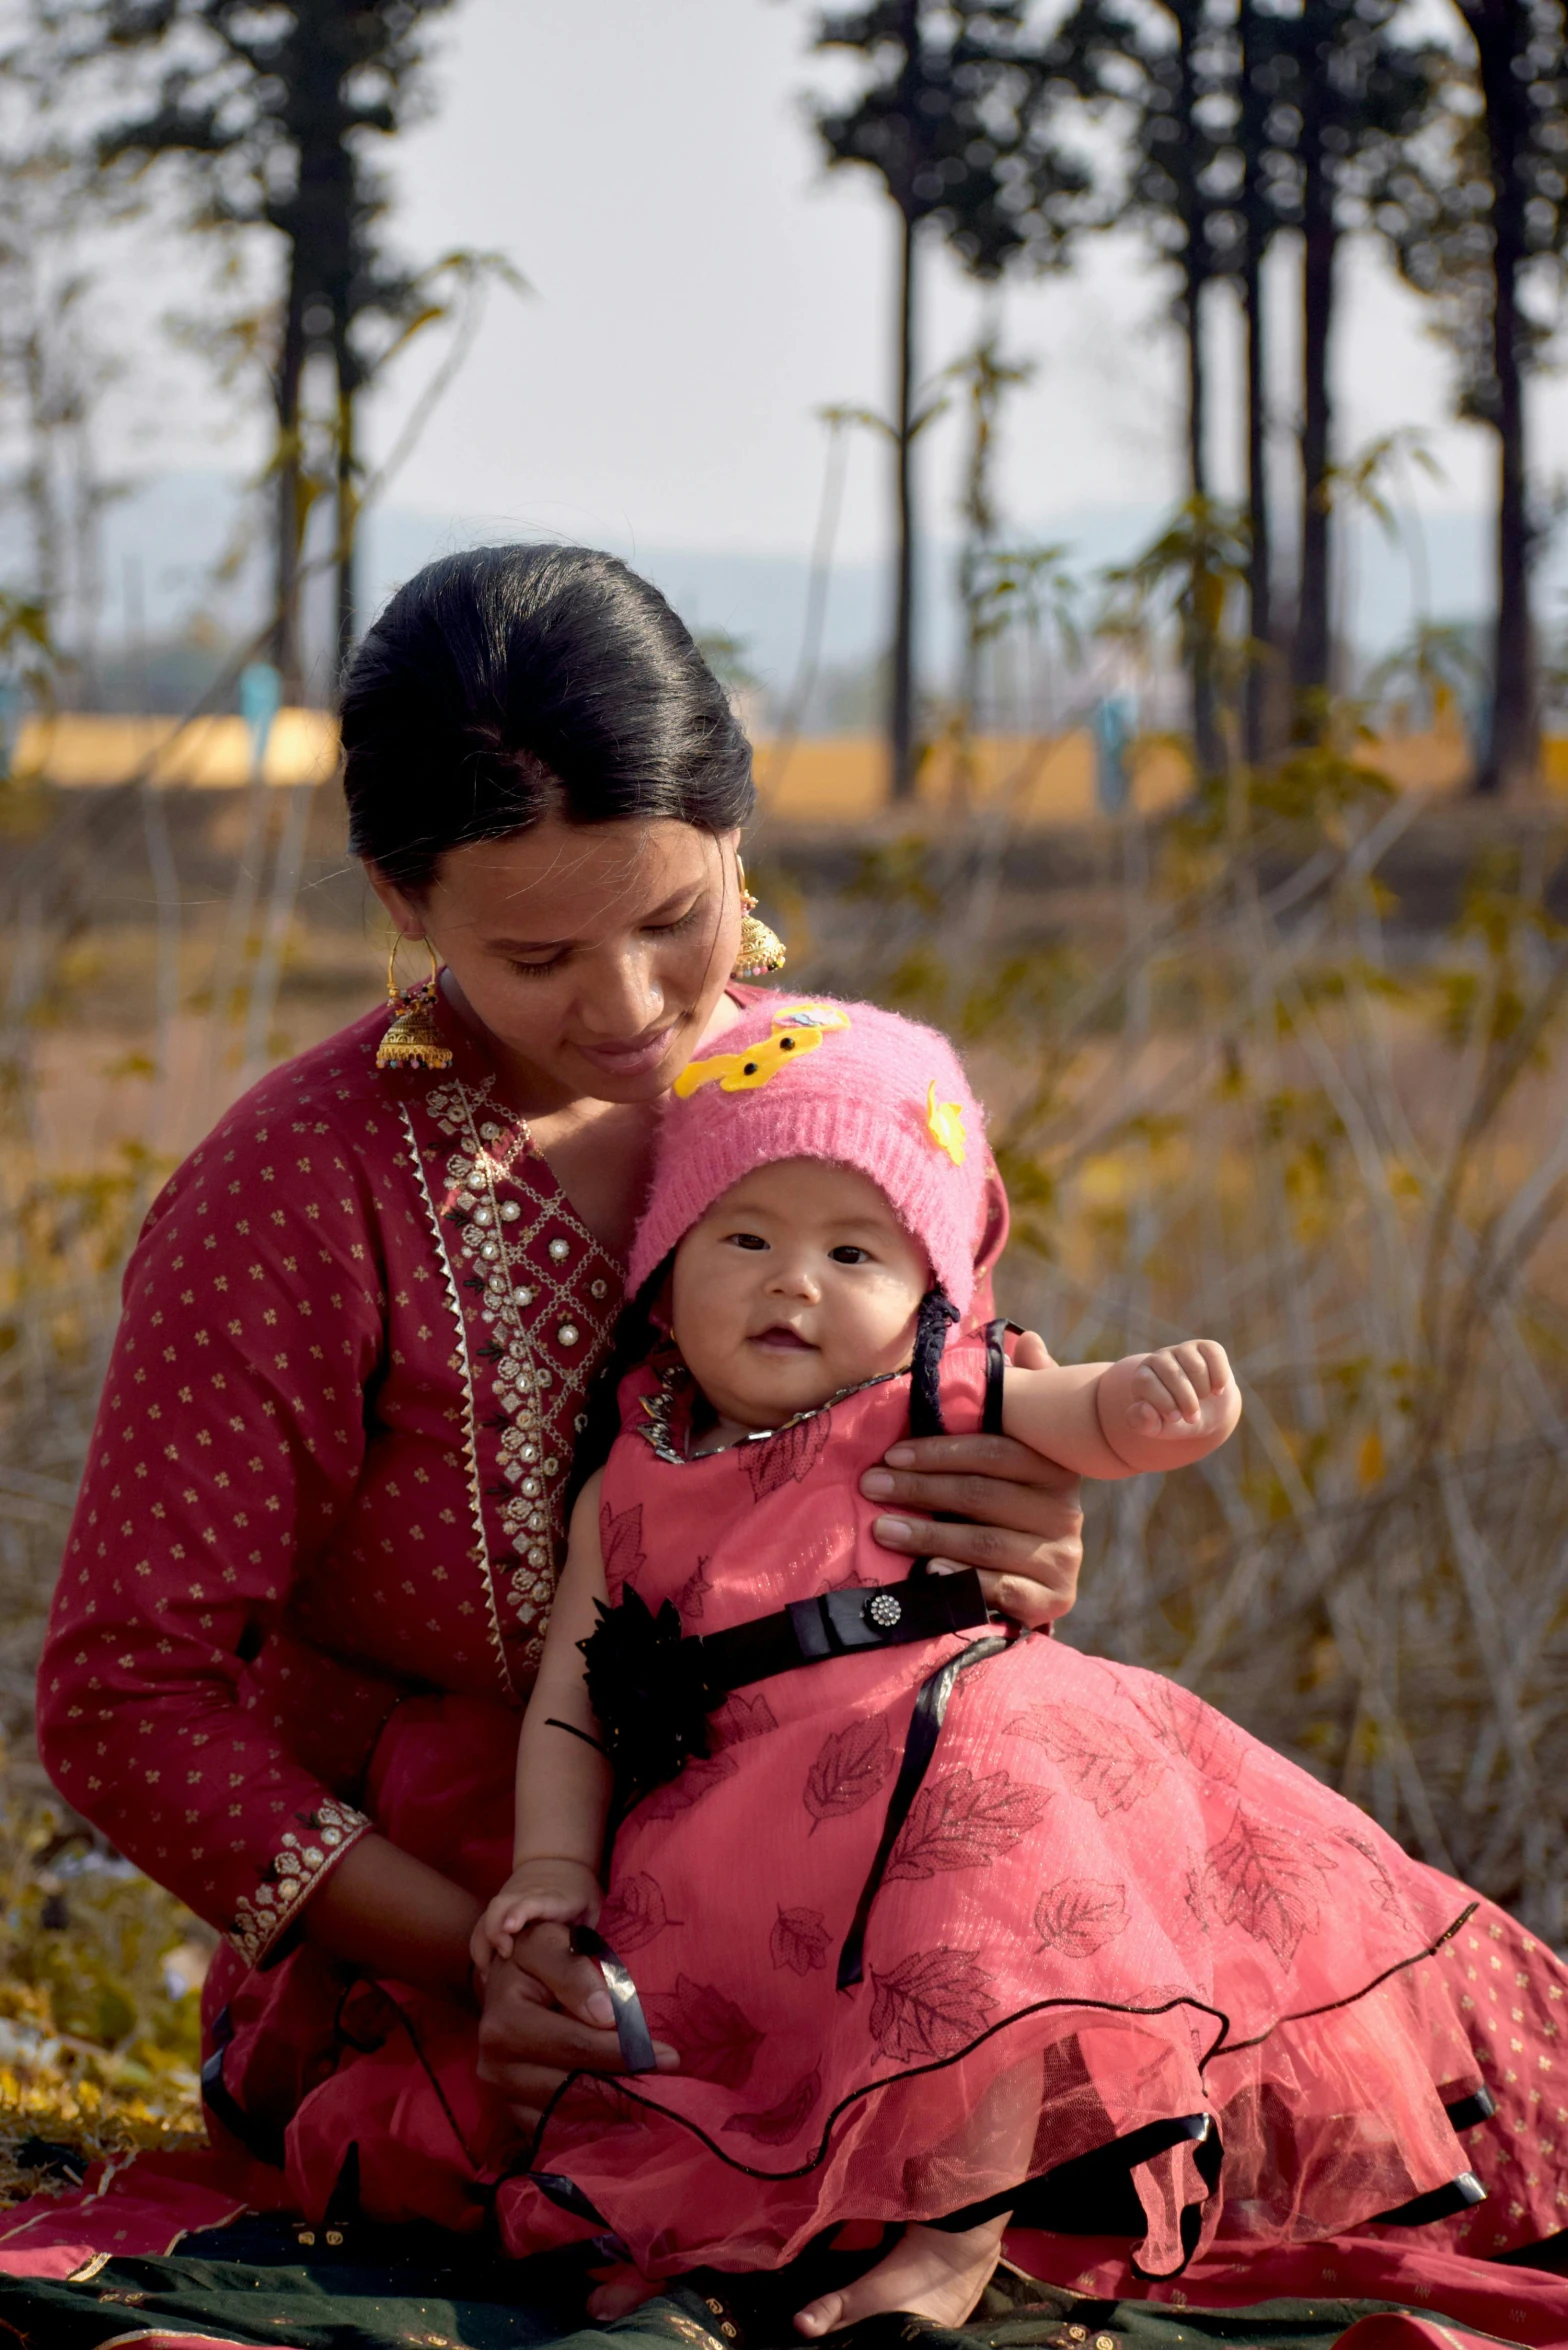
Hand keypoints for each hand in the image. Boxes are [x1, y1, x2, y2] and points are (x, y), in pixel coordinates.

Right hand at [471, 1857, 600, 1975]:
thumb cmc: (578, 1891)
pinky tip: (486, 1970)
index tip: (511, 1927)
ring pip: (485, 1918)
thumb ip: (585, 1934)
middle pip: (499, 1907)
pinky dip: (480, 1949)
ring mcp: (507, 1900)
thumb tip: (582, 1968)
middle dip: (493, 1934)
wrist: (559, 1861)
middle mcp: (522, 1895)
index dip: (519, 1912)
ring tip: (489, 1975)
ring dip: (482, 1947)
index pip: (532, 1901)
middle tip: (504, 1959)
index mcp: (550, 1897)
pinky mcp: (499, 1908)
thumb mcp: (590, 1907)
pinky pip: (481, 1927)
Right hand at [475, 1919, 678, 2135]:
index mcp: (504, 2024)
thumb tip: (604, 2016)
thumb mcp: (549, 1944)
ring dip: (615, 2109)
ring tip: (657, 2098)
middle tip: (672, 2082)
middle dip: (627, 2084)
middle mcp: (495, 2068)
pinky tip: (627, 2113)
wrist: (507, 1979)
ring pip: (568, 2114)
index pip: (575, 2045)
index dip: (624, 2050)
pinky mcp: (515, 2114)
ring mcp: (504, 2097)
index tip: (668, 2055)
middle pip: (573, 2087)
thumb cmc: (535, 1956)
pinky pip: (559, 2128)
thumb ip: (573, 1971)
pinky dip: (595, 2124)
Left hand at [860, 1328, 1083, 1628]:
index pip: (995, 1452)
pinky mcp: (1052, 1599)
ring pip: (983, 1544)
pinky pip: (999, 1590)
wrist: (1046, 1579)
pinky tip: (927, 1575)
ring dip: (926, 1536)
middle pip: (981, 1497)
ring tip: (880, 1529)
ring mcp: (1061, 1557)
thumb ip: (1025, 1397)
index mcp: (1055, 1467)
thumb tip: (1029, 1340)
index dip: (940, 1452)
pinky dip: (961, 1583)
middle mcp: (1065, 1511)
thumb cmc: (1017, 1503)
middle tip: (870, 1485)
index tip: (890, 1452)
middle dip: (919, 1490)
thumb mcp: (1025, 1449)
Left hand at [1117, 1340, 1232, 1439]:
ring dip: (1203, 1390)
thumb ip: (1144, 1422)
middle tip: (1193, 1418)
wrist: (1205, 1413)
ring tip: (1202, 1400)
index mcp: (1143, 1376)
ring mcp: (1182, 1350)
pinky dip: (1219, 1377)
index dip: (1163, 1403)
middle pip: (1172, 1372)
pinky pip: (1214, 1355)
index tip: (1176, 1418)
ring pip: (1195, 1366)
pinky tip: (1217, 1390)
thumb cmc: (1176, 1420)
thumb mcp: (1157, 1428)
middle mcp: (1160, 1358)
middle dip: (1186, 1400)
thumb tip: (1145, 1408)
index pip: (1147, 1382)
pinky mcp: (1206, 1347)